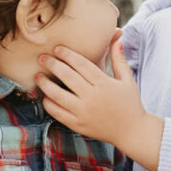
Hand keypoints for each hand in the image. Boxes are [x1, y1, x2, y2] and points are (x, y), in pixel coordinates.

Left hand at [37, 36, 163, 168]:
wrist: (132, 131)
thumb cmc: (130, 103)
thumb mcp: (127, 79)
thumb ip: (119, 59)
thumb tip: (117, 38)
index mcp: (103, 83)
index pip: (80, 64)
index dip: (67, 54)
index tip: (57, 48)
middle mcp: (91, 97)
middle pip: (66, 76)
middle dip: (52, 64)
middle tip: (42, 58)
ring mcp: (83, 112)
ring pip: (57, 95)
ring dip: (45, 84)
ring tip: (38, 76)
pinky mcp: (77, 124)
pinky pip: (57, 113)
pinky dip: (49, 104)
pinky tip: (45, 96)